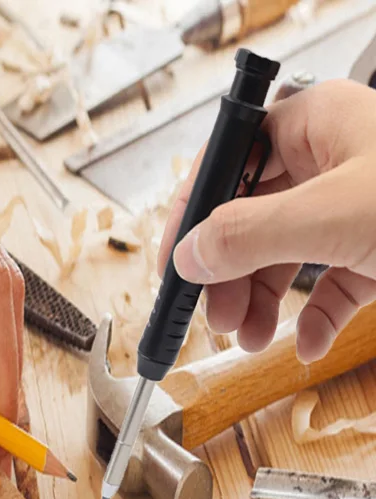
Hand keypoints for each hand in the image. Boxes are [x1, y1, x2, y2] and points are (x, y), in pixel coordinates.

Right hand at [158, 79, 375, 362]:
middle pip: (249, 218)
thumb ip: (252, 234)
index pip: (227, 163)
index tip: (175, 262)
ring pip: (282, 255)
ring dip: (260, 302)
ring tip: (251, 338)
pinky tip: (302, 342)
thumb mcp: (340, 215)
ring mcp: (354, 209)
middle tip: (217, 316)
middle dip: (229, 274)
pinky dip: (309, 318)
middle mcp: (332, 163)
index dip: (193, 214)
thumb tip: (190, 254)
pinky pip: (327, 285)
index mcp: (317, 125)